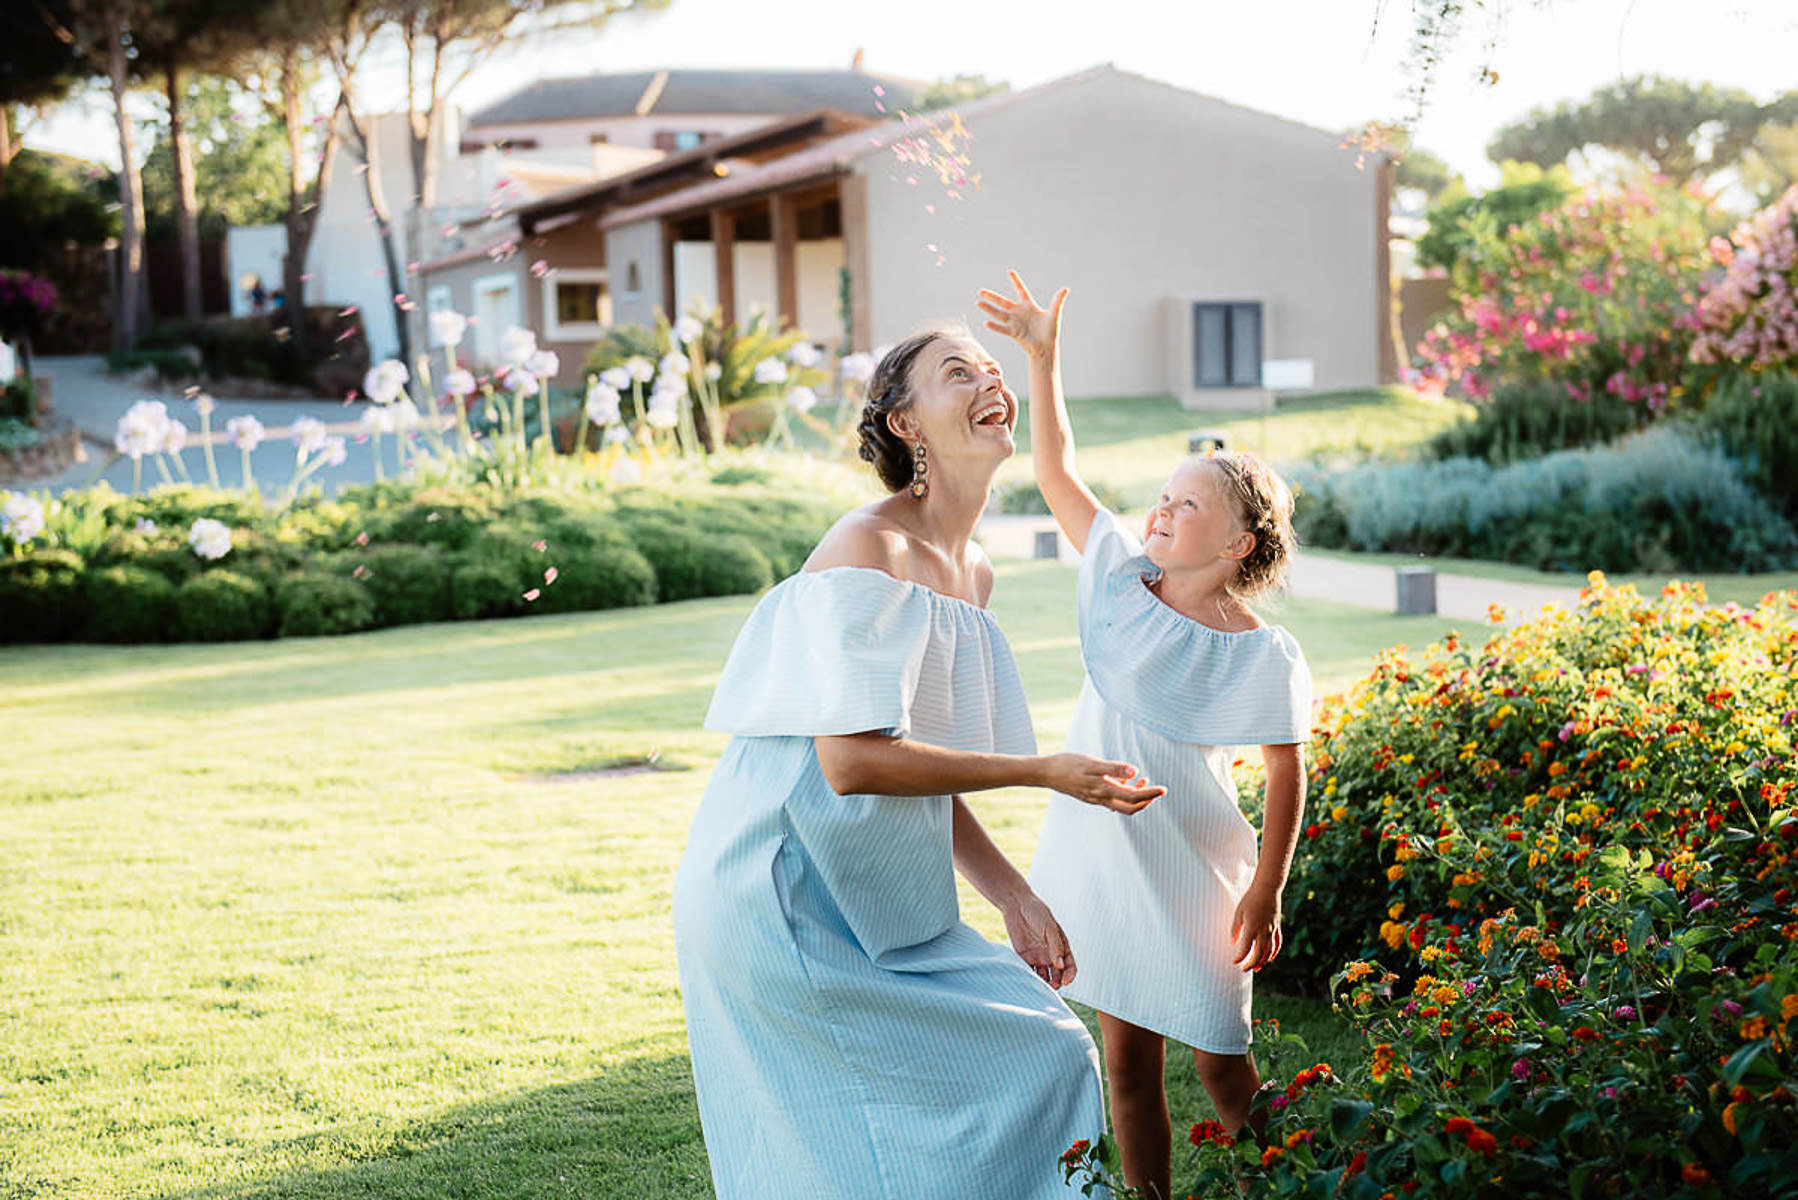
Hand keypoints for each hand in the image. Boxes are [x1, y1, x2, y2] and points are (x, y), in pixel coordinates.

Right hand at [976, 269, 1067, 361]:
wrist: (1046, 347)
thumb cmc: (1050, 330)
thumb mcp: (1054, 314)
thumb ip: (1057, 301)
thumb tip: (1065, 289)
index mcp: (1028, 305)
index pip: (1021, 290)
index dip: (1016, 281)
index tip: (1010, 272)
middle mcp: (1019, 312)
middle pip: (1002, 302)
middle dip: (992, 297)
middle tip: (981, 291)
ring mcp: (1014, 322)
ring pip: (999, 314)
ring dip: (989, 309)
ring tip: (978, 303)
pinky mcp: (1013, 333)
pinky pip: (1003, 328)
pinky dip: (995, 326)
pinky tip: (987, 322)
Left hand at [1003, 892, 1076, 988]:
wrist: (1016, 905)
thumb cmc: (1037, 913)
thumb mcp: (1049, 928)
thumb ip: (1055, 947)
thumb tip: (1060, 966)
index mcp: (1061, 947)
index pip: (1070, 966)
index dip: (1070, 975)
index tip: (1065, 982)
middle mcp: (1051, 955)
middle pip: (1058, 975)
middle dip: (1057, 983)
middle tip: (1053, 986)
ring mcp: (1038, 957)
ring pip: (1044, 977)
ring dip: (1044, 984)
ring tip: (1041, 987)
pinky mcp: (1024, 958)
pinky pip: (1029, 972)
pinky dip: (1030, 979)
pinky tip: (1029, 981)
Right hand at [1040, 752, 1162, 813]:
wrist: (1046, 773)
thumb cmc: (1068, 764)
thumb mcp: (1092, 763)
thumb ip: (1114, 768)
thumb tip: (1135, 772)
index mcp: (1103, 791)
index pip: (1133, 798)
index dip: (1150, 794)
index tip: (1163, 789)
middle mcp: (1101, 799)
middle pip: (1130, 807)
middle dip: (1146, 800)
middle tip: (1158, 789)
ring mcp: (1095, 799)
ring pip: (1121, 804)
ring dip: (1135, 795)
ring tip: (1142, 780)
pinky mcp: (1091, 795)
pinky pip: (1112, 800)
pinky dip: (1122, 792)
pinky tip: (1122, 780)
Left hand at [1230, 883, 1283, 972]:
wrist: (1268, 889)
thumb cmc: (1250, 899)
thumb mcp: (1238, 912)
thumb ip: (1235, 928)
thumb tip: (1233, 942)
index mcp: (1251, 926)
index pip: (1245, 948)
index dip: (1240, 957)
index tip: (1234, 962)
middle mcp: (1263, 931)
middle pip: (1259, 953)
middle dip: (1251, 963)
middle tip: (1244, 970)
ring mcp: (1272, 930)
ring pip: (1269, 951)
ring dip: (1263, 961)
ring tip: (1256, 968)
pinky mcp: (1278, 928)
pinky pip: (1277, 944)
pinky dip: (1274, 953)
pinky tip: (1269, 959)